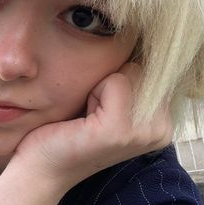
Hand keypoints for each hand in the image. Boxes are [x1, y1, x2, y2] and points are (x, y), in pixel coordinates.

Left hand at [12, 63, 172, 193]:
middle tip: (92, 114)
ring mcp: (143, 133)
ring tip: (88, 116)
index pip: (152, 67)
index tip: (102, 109)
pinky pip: (115, 82)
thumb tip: (147, 38)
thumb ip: (133, 79)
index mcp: (163, 122)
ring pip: (130, 71)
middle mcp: (161, 130)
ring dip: (101, 86)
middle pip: (142, 67)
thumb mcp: (109, 101)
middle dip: (111, 81)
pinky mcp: (119, 132)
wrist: (40, 166)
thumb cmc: (68, 130)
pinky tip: (84, 119)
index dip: (119, 79)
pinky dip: (94, 92)